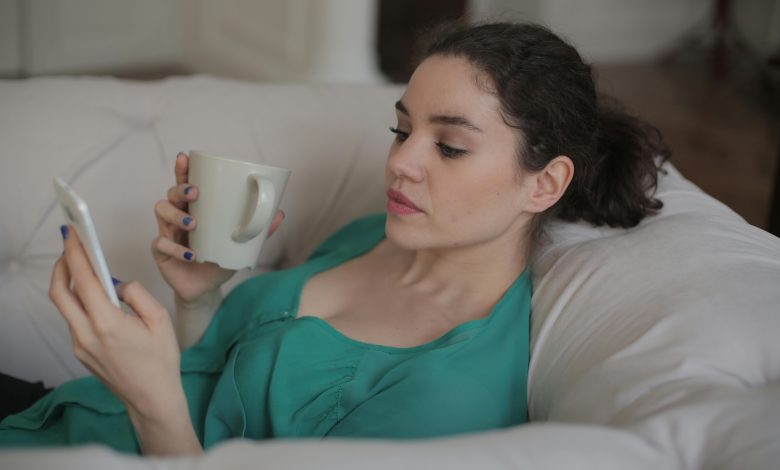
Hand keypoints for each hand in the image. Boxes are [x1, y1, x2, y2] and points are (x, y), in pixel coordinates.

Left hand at [50, 224, 182, 419]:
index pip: (84, 280)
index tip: (73, 234)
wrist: (151, 398)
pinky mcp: (81, 352)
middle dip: (61, 264)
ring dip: (69, 282)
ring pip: (65, 306)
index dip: (76, 253)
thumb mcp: (160, 320)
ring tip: (82, 265)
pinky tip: (94, 295)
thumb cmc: (161, 361)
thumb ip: (136, 294)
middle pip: (60, 291)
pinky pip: (74, 319)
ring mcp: (80, 345)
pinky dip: (79, 300)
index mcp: (108, 323)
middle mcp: (87, 334)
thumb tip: (118, 284)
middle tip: (70, 245)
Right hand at [152, 152, 283, 304]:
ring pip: (161, 212)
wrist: (206, 289)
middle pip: (170, 194)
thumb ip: (259, 231)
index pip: (185, 184)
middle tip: (196, 192)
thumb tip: (280, 214)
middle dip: (180, 189)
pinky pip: (160, 244)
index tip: (185, 157)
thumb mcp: (240, 245)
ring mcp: (167, 233)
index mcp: (194, 209)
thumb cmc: (220, 259)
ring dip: (177, 215)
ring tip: (194, 224)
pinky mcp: (160, 253)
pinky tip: (191, 254)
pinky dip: (176, 249)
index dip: (183, 170)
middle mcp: (177, 217)